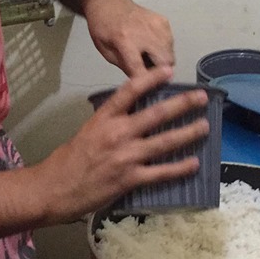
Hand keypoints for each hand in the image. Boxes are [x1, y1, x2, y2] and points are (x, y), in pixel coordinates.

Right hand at [34, 66, 208, 222]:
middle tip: (201, 97)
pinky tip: (194, 163)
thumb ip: (110, 124)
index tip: (169, 70)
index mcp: (104, 118)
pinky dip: (180, 168)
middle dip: (183, 104)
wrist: (54, 189)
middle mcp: (118, 133)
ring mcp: (126, 156)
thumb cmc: (67, 161)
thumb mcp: (87, 131)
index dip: (152, 78)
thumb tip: (131, 117)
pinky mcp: (130, 179)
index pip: (131, 90)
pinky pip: (161, 172)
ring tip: (205, 126)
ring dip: (188, 133)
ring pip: (165, 142)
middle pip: (157, 113)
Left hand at [83, 0, 174, 76]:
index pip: (141, 69)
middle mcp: (145, 32)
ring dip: (162, 61)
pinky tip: (151, 45)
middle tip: (149, 73)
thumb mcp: (106, 52)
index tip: (149, 90)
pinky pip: (171, 43)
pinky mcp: (164, 21)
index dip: (146, 83)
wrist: (109, 3)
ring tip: (148, 56)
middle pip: (165, 62)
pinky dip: (164, 49)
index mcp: (125, 41)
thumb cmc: (103, 29)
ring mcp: (157, 25)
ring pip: (171, 54)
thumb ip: (126, 67)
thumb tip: (143, 82)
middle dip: (160, 73)